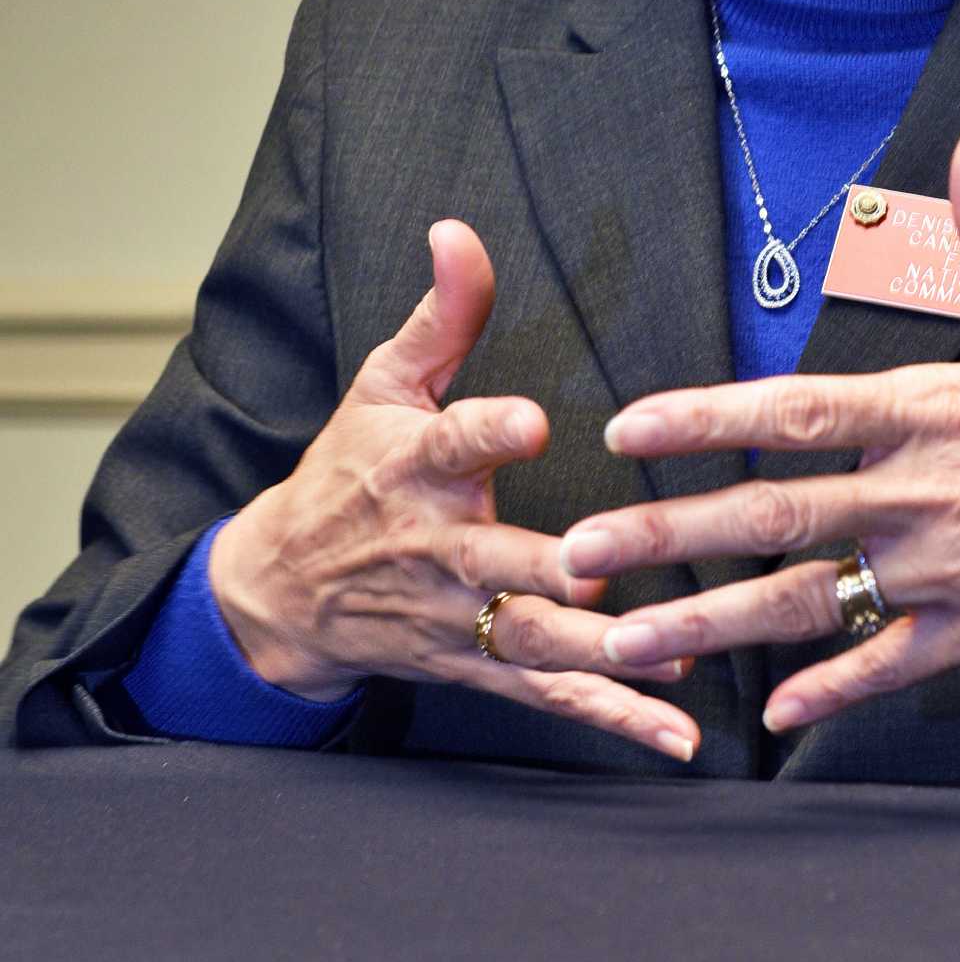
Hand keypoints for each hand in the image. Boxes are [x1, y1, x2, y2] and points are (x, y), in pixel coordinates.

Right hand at [208, 220, 699, 760]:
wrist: (282, 588)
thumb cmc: (347, 468)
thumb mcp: (385, 380)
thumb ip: (444, 311)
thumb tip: (460, 228)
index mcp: (415, 465)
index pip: (452, 442)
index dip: (489, 430)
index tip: (530, 422)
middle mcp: (436, 546)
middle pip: (495, 561)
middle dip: (550, 569)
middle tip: (606, 570)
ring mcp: (456, 615)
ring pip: (529, 641)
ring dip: (598, 655)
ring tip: (668, 655)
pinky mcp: (476, 666)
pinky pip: (550, 696)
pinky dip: (613, 717)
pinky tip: (676, 733)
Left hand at [562, 129, 959, 733]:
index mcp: (950, 410)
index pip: (800, 412)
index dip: (706, 420)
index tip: (630, 427)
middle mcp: (934, 498)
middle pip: (775, 517)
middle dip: (665, 535)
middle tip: (575, 554)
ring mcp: (955, 574)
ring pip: (810, 605)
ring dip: (710, 624)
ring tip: (628, 644)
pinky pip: (892, 666)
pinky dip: (831, 689)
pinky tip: (772, 714)